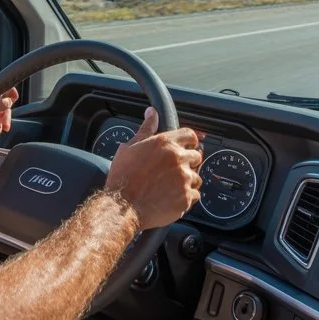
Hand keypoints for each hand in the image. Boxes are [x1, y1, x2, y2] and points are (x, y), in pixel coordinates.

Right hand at [104, 107, 203, 229]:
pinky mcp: (186, 197)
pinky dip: (186, 197)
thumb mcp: (129, 147)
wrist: (122, 207)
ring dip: (187, 181)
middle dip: (188, 162)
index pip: (190, 135)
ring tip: (169, 187)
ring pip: (196, 177)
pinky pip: (195, 195)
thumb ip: (146, 129)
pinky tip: (172, 198)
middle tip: (172, 171)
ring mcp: (184, 178)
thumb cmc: (122, 178)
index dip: (188, 142)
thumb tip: (152, 113)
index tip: (184, 148)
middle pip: (196, 156)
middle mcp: (177, 158)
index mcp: (164, 143)